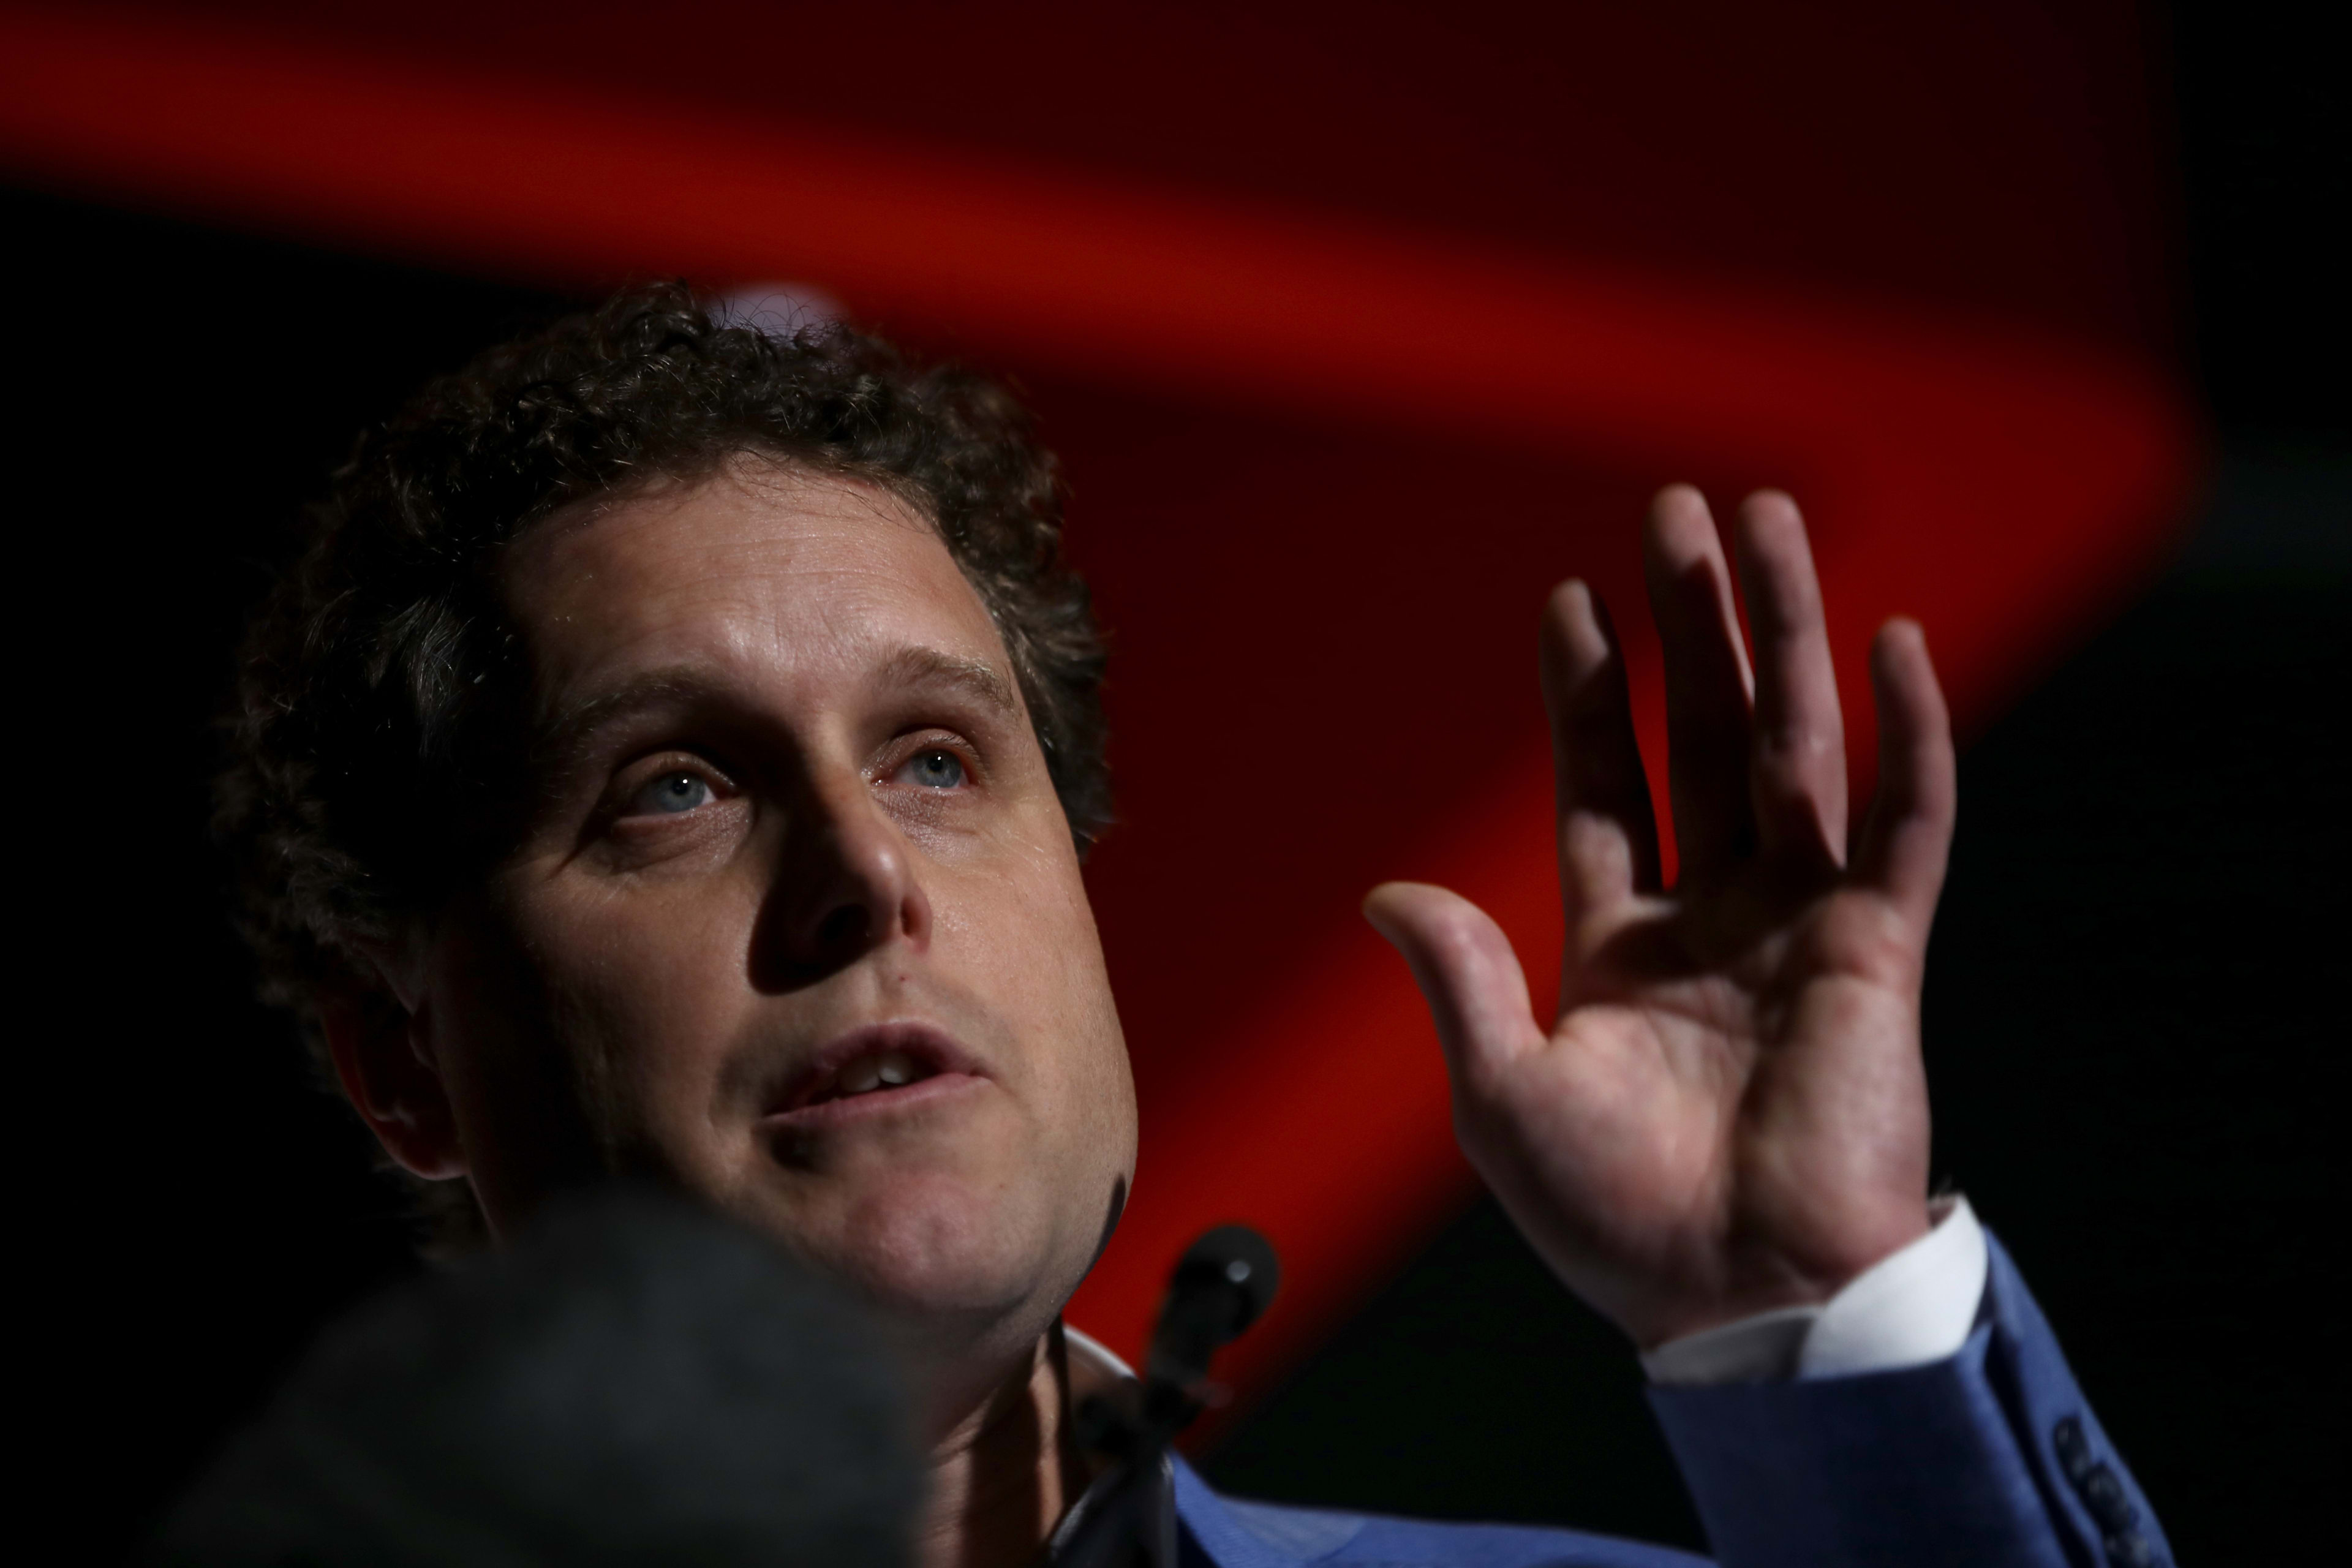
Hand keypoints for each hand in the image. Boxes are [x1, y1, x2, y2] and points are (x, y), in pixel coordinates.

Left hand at [1364, 486, 1954, 1347]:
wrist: (1742, 1304)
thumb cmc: (1620, 1221)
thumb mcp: (1508, 1098)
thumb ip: (1459, 985)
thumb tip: (1385, 894)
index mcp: (1623, 946)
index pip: (1604, 785)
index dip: (1591, 693)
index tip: (1571, 601)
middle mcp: (1715, 916)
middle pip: (1701, 735)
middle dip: (1689, 625)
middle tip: (1673, 512)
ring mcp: (1800, 924)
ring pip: (1793, 747)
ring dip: (1783, 634)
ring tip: (1761, 523)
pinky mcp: (1879, 953)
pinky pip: (1903, 825)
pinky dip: (1905, 736)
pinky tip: (1891, 642)